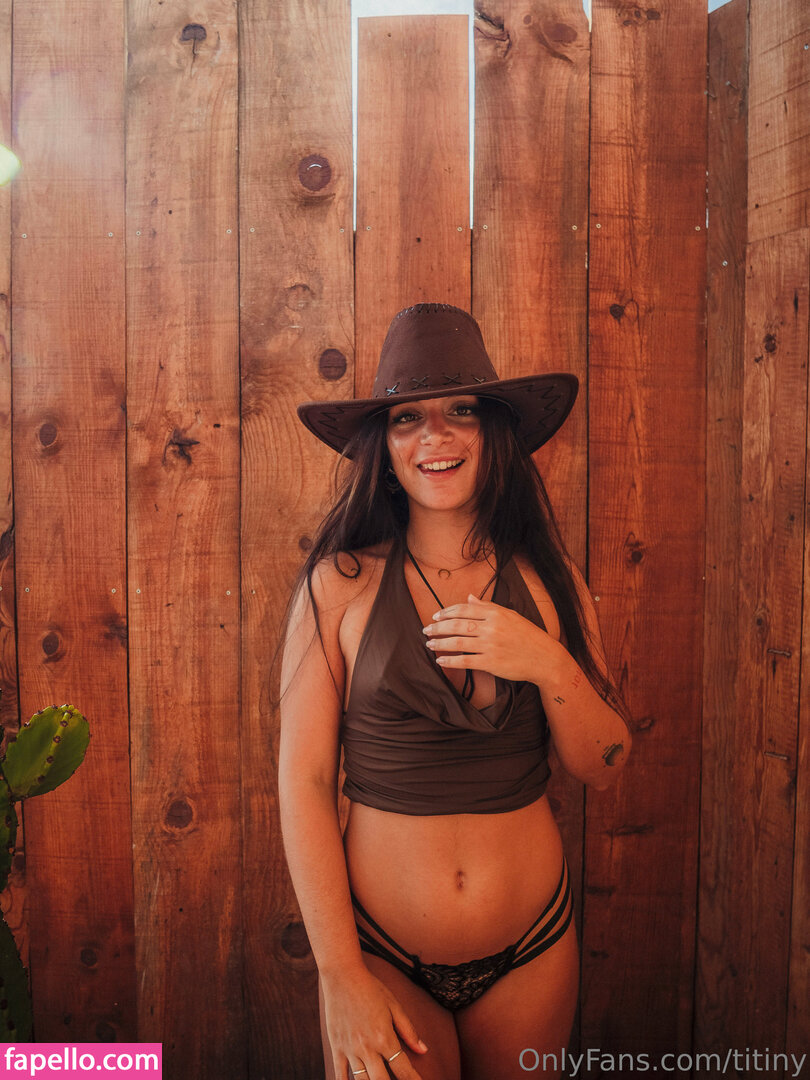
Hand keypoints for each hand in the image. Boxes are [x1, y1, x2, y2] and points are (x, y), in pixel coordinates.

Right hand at [320, 964, 427, 1079]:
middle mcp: (367, 1047)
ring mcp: (350, 1049)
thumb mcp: (394, 1005)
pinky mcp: (336, 1047)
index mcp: (385, 1038)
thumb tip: (424, 1050)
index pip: (403, 1070)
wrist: (343, 975)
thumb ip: (408, 1030)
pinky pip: (340, 1075)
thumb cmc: (371, 988)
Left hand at [422, 594, 563, 685]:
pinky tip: (440, 660)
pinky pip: (465, 661)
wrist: (544, 658)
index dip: (446, 612)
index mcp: (495, 613)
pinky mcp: (491, 663)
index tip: (435, 616)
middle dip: (438, 628)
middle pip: (457, 625)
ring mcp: (490, 646)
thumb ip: (488, 607)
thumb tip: (469, 598)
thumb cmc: (527, 635)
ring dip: (440, 643)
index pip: (464, 609)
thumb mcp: (510, 615)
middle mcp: (491, 628)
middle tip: (426, 630)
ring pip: (458, 643)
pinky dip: (450, 661)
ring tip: (430, 644)